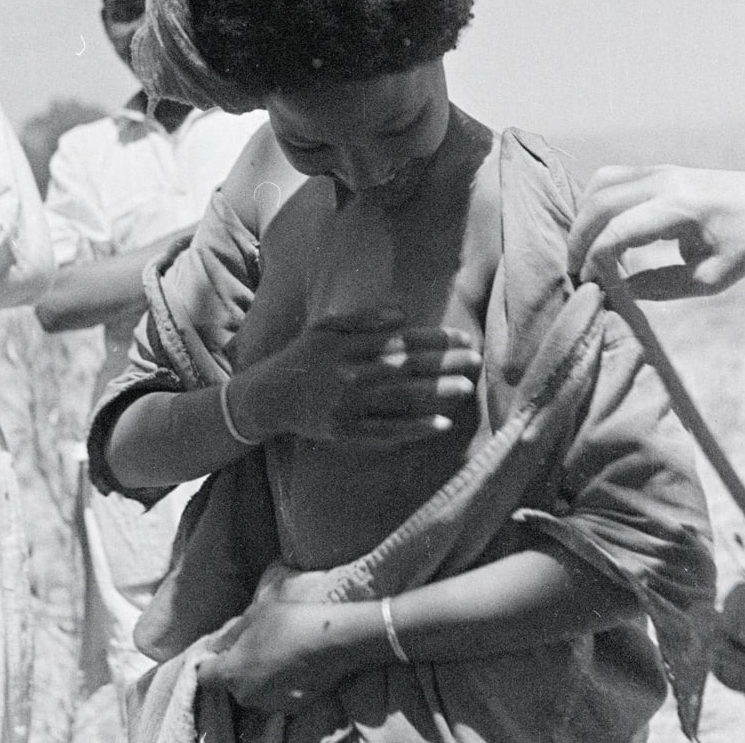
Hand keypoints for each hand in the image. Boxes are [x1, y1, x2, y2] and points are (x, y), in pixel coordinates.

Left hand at [195, 599, 366, 713]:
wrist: (334, 641)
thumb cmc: (291, 622)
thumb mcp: (256, 614)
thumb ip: (230, 632)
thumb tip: (215, 645)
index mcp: (231, 673)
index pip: (204, 676)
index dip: (209, 661)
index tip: (221, 649)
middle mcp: (244, 696)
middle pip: (230, 683)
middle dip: (237, 666)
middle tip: (255, 643)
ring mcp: (268, 705)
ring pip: (253, 690)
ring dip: (258, 675)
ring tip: (277, 652)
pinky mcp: (291, 709)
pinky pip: (275, 695)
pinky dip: (278, 684)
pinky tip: (292, 664)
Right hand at [232, 312, 481, 444]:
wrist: (268, 397)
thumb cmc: (302, 356)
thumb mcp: (325, 327)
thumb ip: (363, 318)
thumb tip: (403, 313)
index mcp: (348, 344)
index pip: (400, 340)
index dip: (435, 340)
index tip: (463, 338)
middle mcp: (350, 373)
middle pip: (406, 368)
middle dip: (444, 363)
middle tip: (476, 359)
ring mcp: (349, 405)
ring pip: (401, 399)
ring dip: (436, 393)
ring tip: (467, 388)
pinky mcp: (346, 432)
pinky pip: (387, 431)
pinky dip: (415, 428)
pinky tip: (441, 424)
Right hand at [567, 161, 744, 298]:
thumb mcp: (711, 278)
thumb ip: (662, 286)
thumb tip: (618, 290)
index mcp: (681, 207)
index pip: (620, 229)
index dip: (596, 258)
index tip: (589, 282)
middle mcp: (663, 181)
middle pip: (600, 203)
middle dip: (579, 239)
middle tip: (575, 269)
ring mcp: (656, 170)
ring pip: (598, 185)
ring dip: (584, 218)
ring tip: (585, 250)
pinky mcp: (653, 169)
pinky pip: (609, 179)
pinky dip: (594, 204)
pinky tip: (599, 229)